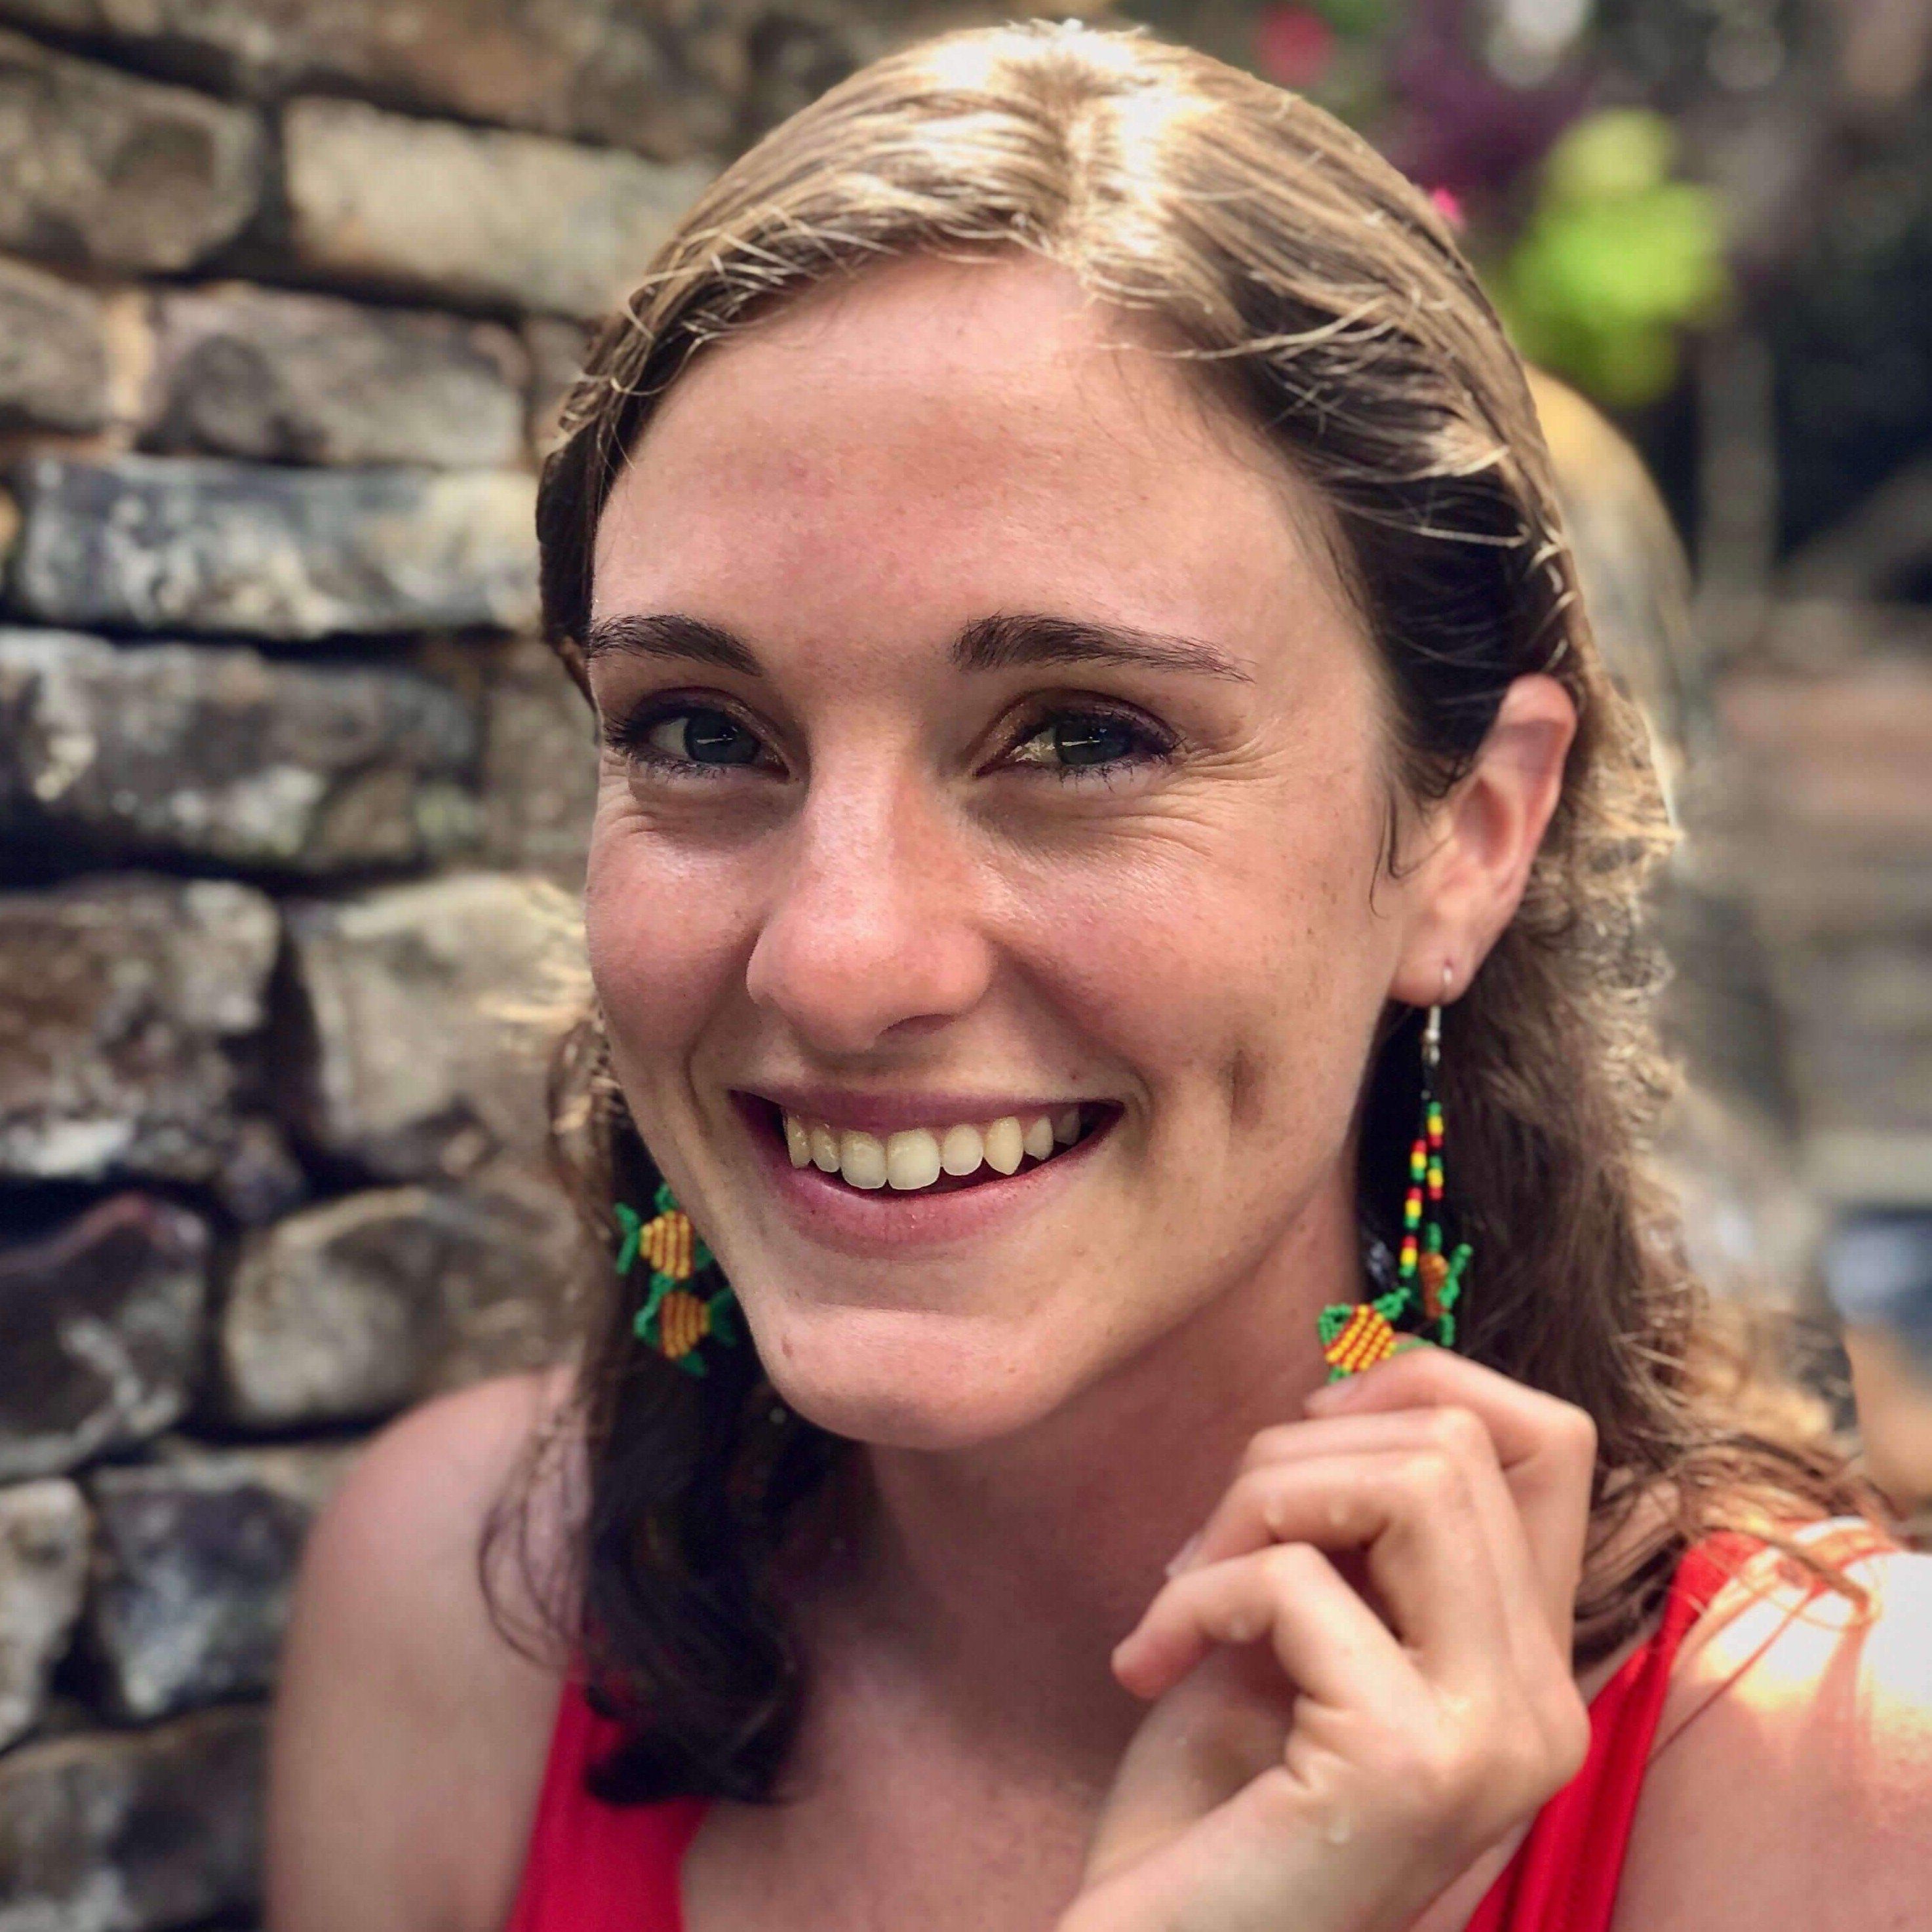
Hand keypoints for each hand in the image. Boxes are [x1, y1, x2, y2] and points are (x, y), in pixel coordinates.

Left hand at [1061, 1346, 1597, 1931]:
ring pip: (1411, 1479)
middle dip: (1294, 1456)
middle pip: (1458, 1441)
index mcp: (1530, 1666)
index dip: (1420, 1386)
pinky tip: (1148, 1667)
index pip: (1554, 1440)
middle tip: (1209, 1549)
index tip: (1305, 1444)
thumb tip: (1346, 1390)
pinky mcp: (1414, 1761)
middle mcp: (1547, 1704)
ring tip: (1185, 1593)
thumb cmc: (1214, 1799)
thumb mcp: (1302, 1627)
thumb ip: (1356, 1528)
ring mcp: (1498, 1736)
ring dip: (1254, 1505)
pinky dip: (1194, 1598)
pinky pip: (1295, 1580)